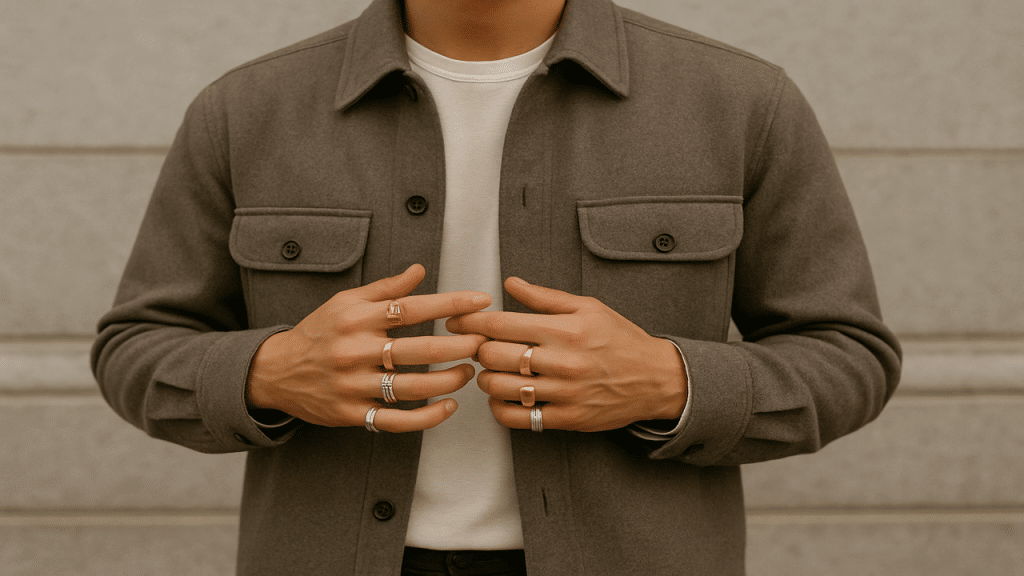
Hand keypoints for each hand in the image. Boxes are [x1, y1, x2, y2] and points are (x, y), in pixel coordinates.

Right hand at [247, 264, 489, 430]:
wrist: (275, 372)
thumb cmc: (318, 332)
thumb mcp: (345, 302)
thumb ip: (385, 289)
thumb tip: (420, 270)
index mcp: (357, 318)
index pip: (412, 308)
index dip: (451, 303)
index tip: (481, 300)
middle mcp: (355, 351)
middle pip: (419, 351)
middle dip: (460, 346)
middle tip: (483, 342)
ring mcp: (353, 386)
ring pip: (413, 387)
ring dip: (450, 381)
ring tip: (469, 371)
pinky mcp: (352, 414)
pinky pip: (397, 420)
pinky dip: (428, 417)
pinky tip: (449, 406)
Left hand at [446, 277, 686, 432]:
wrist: (656, 378)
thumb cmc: (621, 339)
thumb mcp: (588, 307)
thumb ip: (545, 297)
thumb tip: (510, 283)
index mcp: (565, 329)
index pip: (500, 324)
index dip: (470, 322)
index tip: (456, 321)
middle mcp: (562, 361)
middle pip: (493, 355)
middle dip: (476, 349)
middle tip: (476, 346)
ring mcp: (564, 393)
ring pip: (500, 387)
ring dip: (485, 378)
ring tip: (490, 370)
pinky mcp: (567, 418)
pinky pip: (517, 417)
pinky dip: (500, 407)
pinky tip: (503, 396)